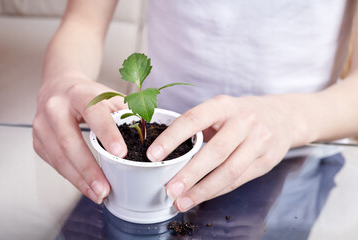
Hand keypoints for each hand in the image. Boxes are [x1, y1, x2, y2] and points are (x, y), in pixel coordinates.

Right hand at [33, 74, 126, 203]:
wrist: (58, 88)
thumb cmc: (87, 95)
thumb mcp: (108, 95)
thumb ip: (125, 112)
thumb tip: (143, 133)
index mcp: (78, 93)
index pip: (93, 112)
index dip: (107, 133)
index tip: (121, 153)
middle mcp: (55, 108)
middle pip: (69, 141)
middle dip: (88, 169)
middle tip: (105, 188)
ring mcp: (43, 126)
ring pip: (59, 157)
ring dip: (80, 180)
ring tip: (98, 194)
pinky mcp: (38, 142)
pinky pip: (55, 164)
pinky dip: (73, 178)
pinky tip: (87, 187)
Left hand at [147, 95, 311, 211]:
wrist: (284, 117)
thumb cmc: (241, 114)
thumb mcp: (221, 109)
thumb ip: (200, 126)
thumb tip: (167, 151)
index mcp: (224, 106)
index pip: (193, 119)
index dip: (172, 138)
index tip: (154, 155)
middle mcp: (244, 122)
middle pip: (214, 152)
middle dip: (189, 174)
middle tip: (169, 190)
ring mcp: (259, 142)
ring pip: (229, 171)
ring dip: (203, 190)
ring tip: (182, 201)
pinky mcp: (267, 161)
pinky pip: (239, 180)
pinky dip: (217, 191)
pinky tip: (201, 196)